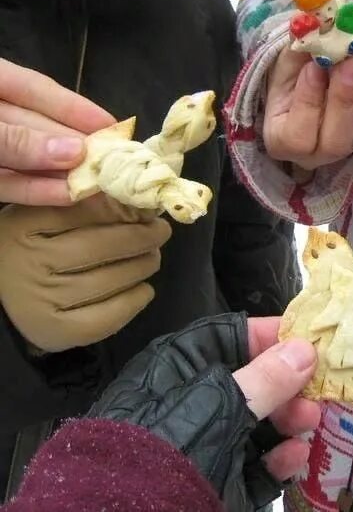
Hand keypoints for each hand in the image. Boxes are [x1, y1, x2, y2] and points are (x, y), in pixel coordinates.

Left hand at [0, 58, 115, 204]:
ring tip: (100, 186)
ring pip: (27, 159)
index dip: (77, 107)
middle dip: (76, 146)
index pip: (37, 89)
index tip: (114, 126)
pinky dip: (35, 191)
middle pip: (38, 127)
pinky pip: (8, 182)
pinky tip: (68, 197)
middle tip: (114, 164)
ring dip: (62, 174)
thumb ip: (18, 138)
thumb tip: (76, 152)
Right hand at [0, 195, 171, 351]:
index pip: (85, 210)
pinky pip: (108, 316)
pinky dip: (135, 301)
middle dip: (143, 237)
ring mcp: (42, 298)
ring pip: (110, 280)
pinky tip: (144, 290)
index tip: (147, 207)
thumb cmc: (30, 249)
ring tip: (152, 258)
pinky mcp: (56, 331)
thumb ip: (80, 205)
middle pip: (103, 246)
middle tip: (160, 232)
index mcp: (24, 225)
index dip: (124, 208)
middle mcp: (30, 261)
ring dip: (143, 266)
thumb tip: (133, 197)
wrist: (1, 298)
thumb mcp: (42, 217)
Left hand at [88, 313, 319, 509]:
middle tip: (315, 394)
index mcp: (181, 368)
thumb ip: (266, 378)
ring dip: (288, 423)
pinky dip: (277, 461)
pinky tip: (293, 458)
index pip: (231, 336)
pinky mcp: (216, 481)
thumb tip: (304, 349)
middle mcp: (193, 402)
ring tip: (309, 425)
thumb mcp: (218, 404)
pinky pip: (254, 464)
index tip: (311, 341)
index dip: (272, 337)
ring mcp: (205, 444)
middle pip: (252, 382)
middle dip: (288, 387)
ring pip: (257, 425)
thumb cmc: (168, 447)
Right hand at [264, 40, 352, 170]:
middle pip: (336, 140)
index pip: (298, 136)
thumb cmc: (288, 81)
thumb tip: (311, 23)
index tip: (313, 66)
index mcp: (283, 143)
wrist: (306, 87)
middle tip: (349, 57)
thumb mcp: (283, 65)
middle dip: (344, 96)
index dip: (308, 102)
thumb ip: (296, 50)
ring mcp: (347, 146)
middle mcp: (317, 154)